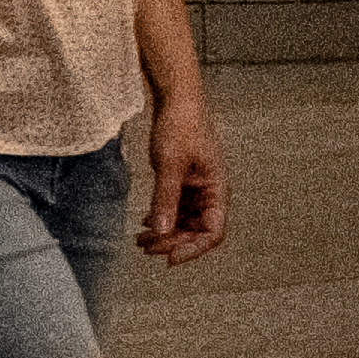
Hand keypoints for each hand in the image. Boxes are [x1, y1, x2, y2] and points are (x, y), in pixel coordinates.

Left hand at [138, 87, 231, 263]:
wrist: (177, 99)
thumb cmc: (181, 125)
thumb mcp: (170, 164)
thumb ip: (166, 198)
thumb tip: (159, 231)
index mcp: (218, 190)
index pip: (213, 232)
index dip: (193, 249)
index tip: (169, 259)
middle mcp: (211, 193)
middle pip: (197, 231)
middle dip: (173, 242)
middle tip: (146, 248)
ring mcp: (197, 188)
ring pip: (185, 222)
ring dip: (165, 233)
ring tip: (140, 241)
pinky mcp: (184, 182)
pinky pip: (176, 208)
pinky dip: (162, 217)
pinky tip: (144, 222)